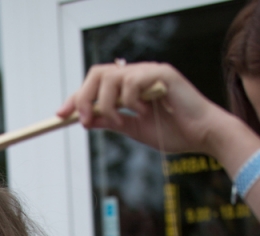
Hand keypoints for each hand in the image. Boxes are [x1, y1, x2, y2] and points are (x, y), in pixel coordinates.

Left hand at [58, 62, 226, 156]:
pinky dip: (131, 99)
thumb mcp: (133, 129)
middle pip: (98, 73)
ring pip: (112, 77)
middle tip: (82, 121)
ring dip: (107, 104)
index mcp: (129, 87)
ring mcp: (150, 72)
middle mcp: (137, 75)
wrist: (201, 136)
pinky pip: (133, 81)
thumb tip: (86, 119)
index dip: (76, 98)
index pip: (95, 84)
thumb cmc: (173, 132)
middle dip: (84, 97)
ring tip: (120, 120)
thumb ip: (111, 121)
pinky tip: (142, 111)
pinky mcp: (163, 74)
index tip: (59, 115)